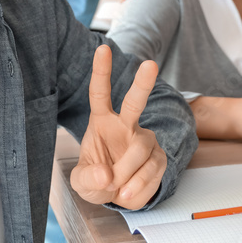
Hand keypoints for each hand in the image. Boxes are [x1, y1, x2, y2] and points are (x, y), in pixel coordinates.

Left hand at [71, 45, 166, 209]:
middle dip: (142, 83)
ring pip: (139, 151)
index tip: (102, 48)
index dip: (101, 71)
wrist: (118, 194)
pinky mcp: (159, 157)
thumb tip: (105, 174)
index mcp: (102, 121)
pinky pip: (151, 172)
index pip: (100, 93)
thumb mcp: (82, 182)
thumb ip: (88, 178)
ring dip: (125, 175)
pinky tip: (128, 192)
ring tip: (116, 189)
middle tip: (150, 65)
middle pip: (134, 102)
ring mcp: (144, 139)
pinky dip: (137, 188)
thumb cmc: (97, 178)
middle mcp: (125, 124)